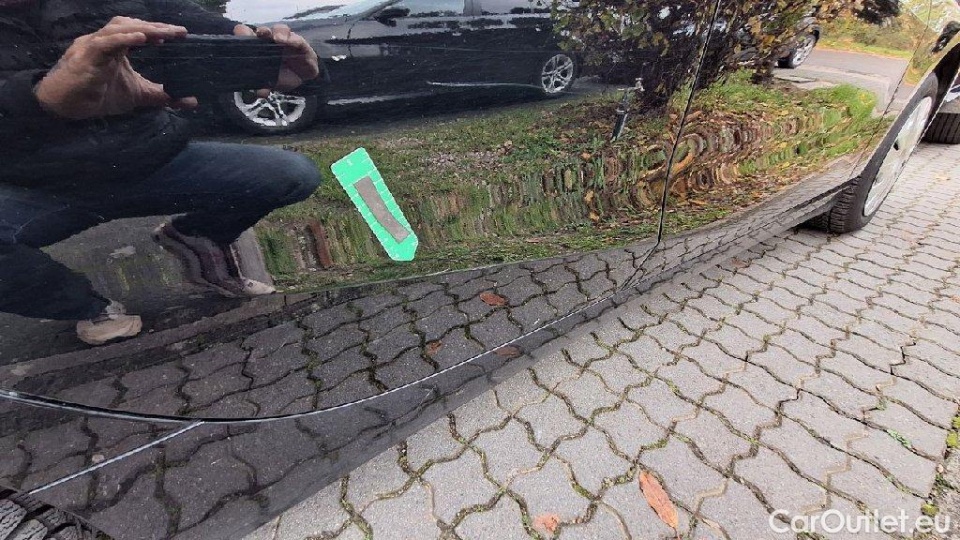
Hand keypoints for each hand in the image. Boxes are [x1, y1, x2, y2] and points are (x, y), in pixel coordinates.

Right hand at [34, 17, 195, 119]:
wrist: (67, 107)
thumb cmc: (99, 95)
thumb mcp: (138, 95)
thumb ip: (163, 96)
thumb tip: (191, 100)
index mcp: (116, 46)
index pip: (139, 31)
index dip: (158, 30)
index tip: (180, 34)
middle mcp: (104, 41)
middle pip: (130, 25)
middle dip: (155, 27)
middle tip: (178, 32)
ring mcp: (93, 46)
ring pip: (118, 29)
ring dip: (142, 30)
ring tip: (164, 34)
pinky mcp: (85, 56)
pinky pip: (105, 43)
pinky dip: (123, 39)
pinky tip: (141, 39)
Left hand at [234, 23, 319, 90]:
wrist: (301, 79)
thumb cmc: (281, 77)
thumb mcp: (271, 83)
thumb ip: (265, 86)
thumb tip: (261, 93)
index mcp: (258, 48)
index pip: (248, 35)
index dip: (243, 33)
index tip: (241, 33)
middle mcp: (271, 41)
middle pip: (264, 31)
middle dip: (261, 31)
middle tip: (261, 33)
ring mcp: (285, 41)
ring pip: (280, 30)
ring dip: (278, 32)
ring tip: (278, 39)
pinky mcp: (300, 44)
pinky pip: (298, 40)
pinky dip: (294, 40)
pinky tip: (291, 43)